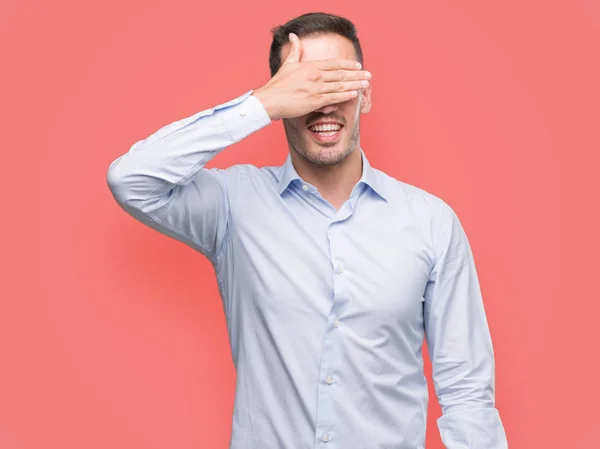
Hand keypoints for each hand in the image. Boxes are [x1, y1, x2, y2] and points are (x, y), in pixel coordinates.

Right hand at [252, 33, 371, 120]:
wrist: (270, 100)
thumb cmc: (278, 84)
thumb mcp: (288, 64)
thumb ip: (295, 50)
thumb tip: (293, 35)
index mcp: (310, 66)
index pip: (334, 63)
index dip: (347, 64)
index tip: (358, 65)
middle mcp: (316, 76)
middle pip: (341, 74)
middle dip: (357, 74)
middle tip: (369, 75)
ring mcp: (316, 89)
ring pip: (340, 86)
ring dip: (355, 84)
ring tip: (366, 84)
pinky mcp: (315, 101)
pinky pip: (334, 98)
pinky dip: (345, 95)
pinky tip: (354, 94)